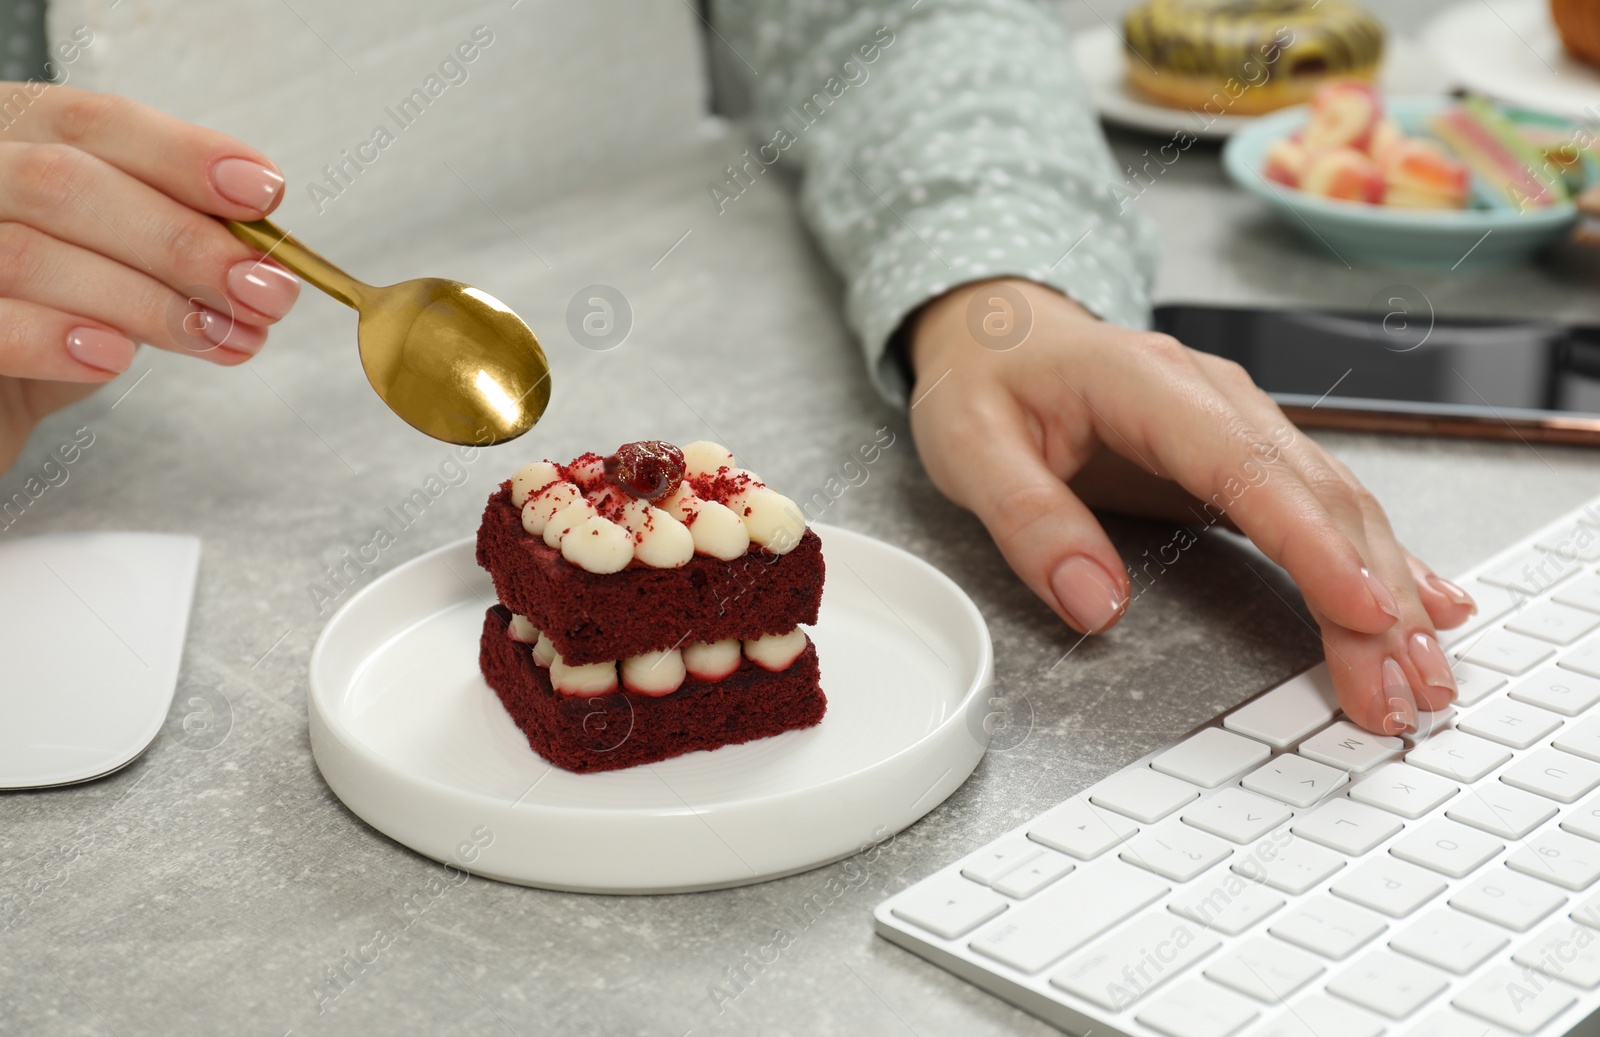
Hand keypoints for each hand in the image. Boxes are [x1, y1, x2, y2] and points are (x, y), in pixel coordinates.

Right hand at [0, 85, 299, 472]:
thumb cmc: (51, 321)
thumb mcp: (118, 266)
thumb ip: (170, 240)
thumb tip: (260, 251)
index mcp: (12, 139)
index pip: (92, 123)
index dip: (182, 155)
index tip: (263, 194)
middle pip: (64, 183)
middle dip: (181, 240)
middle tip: (263, 291)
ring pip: (30, 254)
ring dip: (146, 302)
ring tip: (218, 338)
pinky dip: (58, 340)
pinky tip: (115, 359)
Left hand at [908, 278, 1475, 735]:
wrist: (999, 333)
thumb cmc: (986, 383)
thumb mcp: (970, 449)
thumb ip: (1030, 522)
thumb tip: (1097, 604)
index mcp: (1149, 383)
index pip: (1246, 468)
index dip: (1310, 544)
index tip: (1361, 611)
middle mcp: (1215, 396)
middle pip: (1315, 496)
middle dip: (1372, 596)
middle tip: (1404, 686)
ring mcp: (1240, 422)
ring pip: (1337, 506)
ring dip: (1390, 590)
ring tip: (1425, 672)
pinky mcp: (1245, 454)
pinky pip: (1324, 507)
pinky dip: (1378, 560)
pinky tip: (1426, 603)